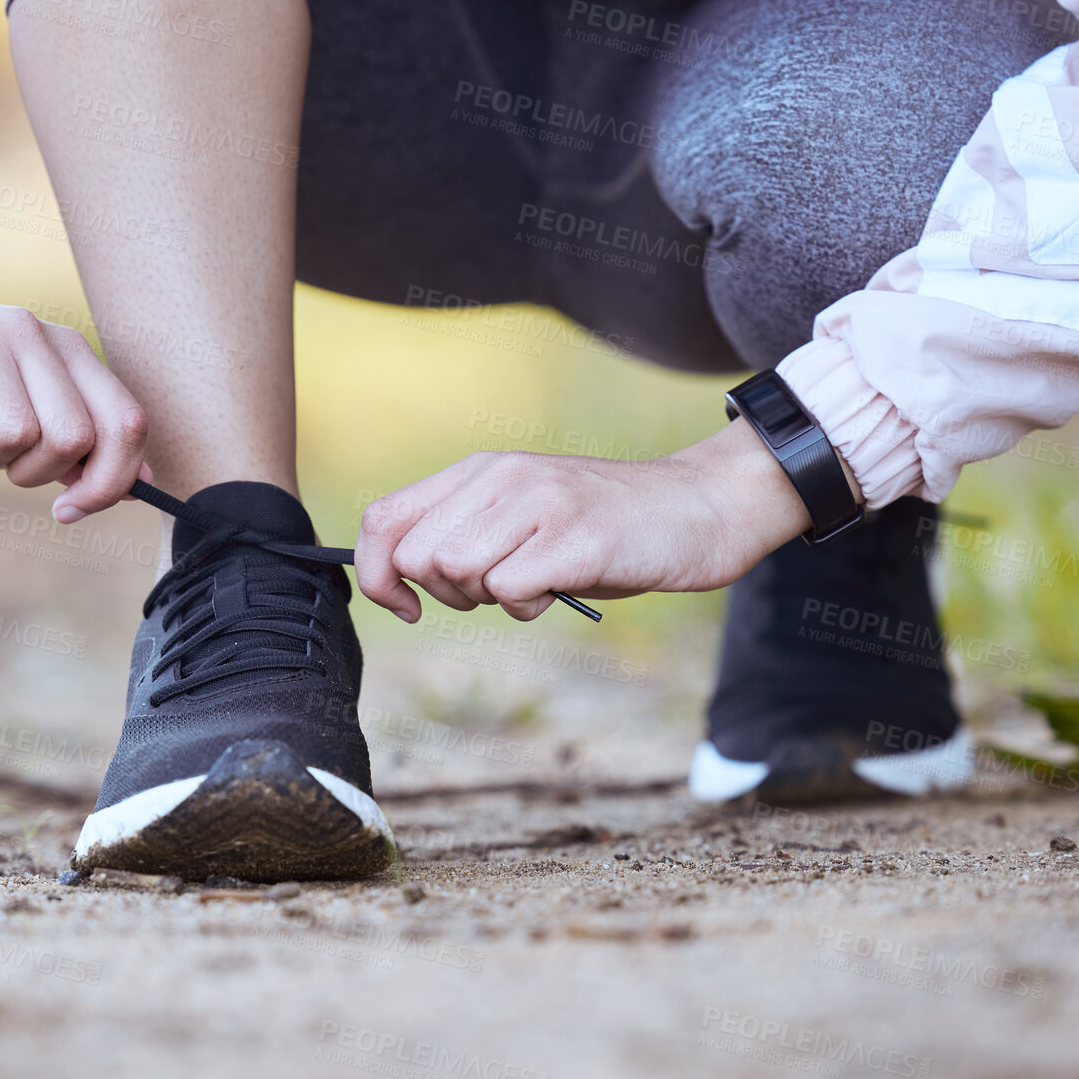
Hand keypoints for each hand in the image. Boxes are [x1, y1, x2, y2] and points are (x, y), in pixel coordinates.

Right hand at [0, 229, 149, 522]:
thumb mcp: (28, 394)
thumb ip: (82, 433)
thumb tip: (138, 486)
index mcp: (66, 346)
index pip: (125, 423)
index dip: (109, 481)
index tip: (72, 506)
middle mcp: (29, 332)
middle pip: (71, 438)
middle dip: (35, 471)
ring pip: (12, 437)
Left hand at [355, 417, 818, 621]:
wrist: (702, 506)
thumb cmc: (610, 525)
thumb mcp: (526, 515)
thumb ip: (469, 533)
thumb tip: (402, 578)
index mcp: (482, 471)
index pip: (384, 519)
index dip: (376, 574)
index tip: (407, 606)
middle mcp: (504, 477)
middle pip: (416, 555)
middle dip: (442, 594)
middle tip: (494, 592)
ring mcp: (540, 503)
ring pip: (457, 570)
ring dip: (490, 599)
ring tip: (536, 586)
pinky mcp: (575, 537)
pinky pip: (510, 590)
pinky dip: (530, 607)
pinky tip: (563, 590)